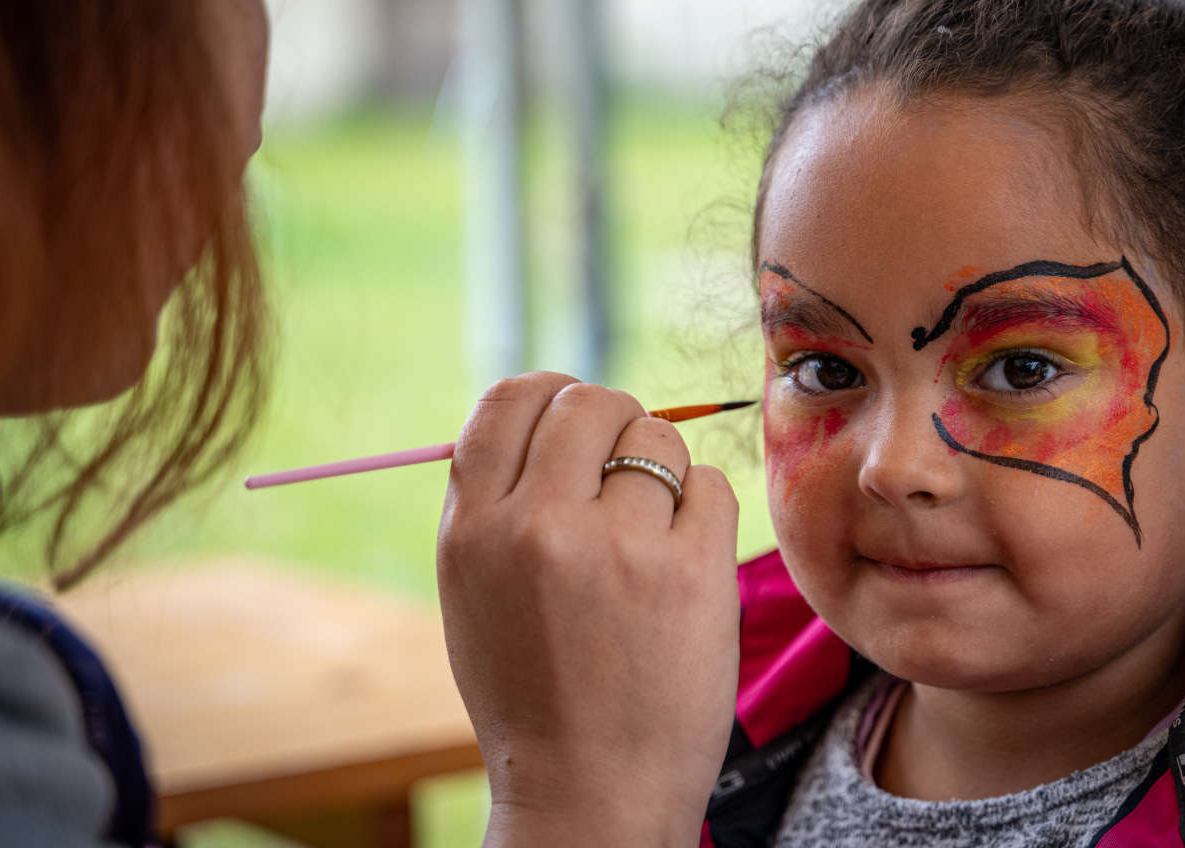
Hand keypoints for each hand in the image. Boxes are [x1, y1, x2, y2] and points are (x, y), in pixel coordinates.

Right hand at [438, 372, 740, 846]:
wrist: (591, 792)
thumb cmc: (532, 692)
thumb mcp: (474, 593)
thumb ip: (496, 501)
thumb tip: (544, 413)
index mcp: (473, 529)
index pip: (510, 399)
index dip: (547, 392)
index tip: (569, 411)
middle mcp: (538, 525)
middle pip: (589, 402)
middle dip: (613, 420)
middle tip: (622, 469)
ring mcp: (619, 545)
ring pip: (657, 436)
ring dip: (662, 469)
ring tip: (651, 532)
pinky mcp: (692, 569)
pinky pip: (711, 482)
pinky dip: (702, 510)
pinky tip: (684, 559)